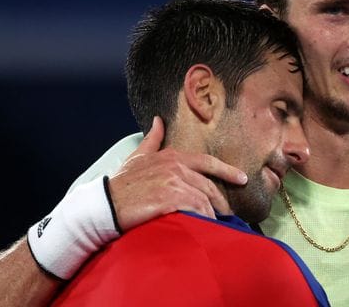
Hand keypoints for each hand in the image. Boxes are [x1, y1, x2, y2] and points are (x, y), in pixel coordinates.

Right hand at [108, 116, 247, 230]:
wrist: (105, 203)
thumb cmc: (122, 183)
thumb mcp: (137, 157)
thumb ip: (152, 140)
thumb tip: (158, 121)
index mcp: (172, 156)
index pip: (208, 162)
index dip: (227, 171)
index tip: (243, 178)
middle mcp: (177, 168)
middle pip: (209, 186)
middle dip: (221, 201)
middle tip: (228, 214)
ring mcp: (174, 184)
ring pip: (204, 201)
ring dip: (211, 215)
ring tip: (214, 225)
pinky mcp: (170, 200)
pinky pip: (196, 211)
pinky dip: (203, 220)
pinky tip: (204, 228)